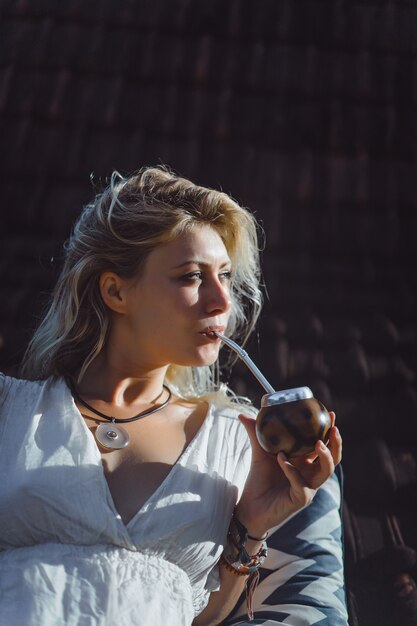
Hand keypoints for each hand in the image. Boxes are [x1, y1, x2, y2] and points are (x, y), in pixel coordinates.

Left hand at [235, 411, 341, 536]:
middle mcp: (310, 474)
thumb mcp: (259, 453)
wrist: (250, 506)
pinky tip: (281, 458)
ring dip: (325, 456)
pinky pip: (301, 484)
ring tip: (318, 443)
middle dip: (336, 442)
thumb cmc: (260, 480)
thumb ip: (255, 434)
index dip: (330, 431)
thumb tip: (242, 415)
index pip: (324, 444)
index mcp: (305, 461)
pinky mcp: (300, 499)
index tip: (330, 414)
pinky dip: (292, 470)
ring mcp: (308, 487)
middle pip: (334, 458)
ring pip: (326, 472)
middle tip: (333, 428)